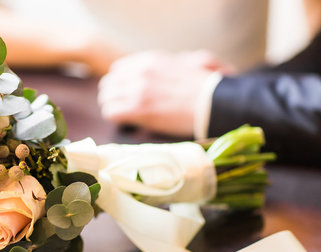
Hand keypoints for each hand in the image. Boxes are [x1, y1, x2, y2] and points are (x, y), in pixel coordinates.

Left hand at [98, 51, 233, 136]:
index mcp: (150, 60)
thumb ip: (174, 61)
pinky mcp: (138, 109)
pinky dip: (115, 118)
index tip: (126, 93)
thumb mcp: (190, 61)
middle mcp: (140, 72)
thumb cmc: (207, 86)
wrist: (214, 103)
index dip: (119, 83)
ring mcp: (137, 90)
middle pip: (108, 84)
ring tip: (124, 116)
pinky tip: (126, 122)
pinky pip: (111, 112)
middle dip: (112, 96)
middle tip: (122, 107)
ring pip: (106, 99)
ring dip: (112, 108)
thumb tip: (177, 62)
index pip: (117, 69)